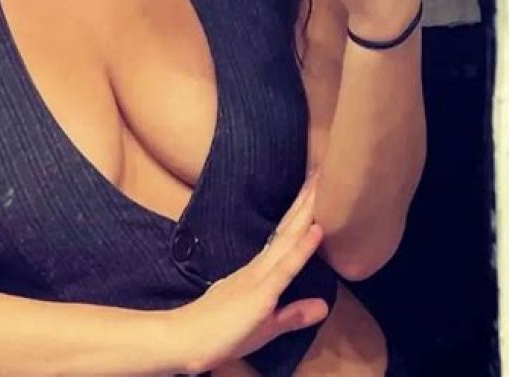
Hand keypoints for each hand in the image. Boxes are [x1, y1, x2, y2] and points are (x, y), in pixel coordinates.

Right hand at [173, 173, 327, 374]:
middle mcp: (262, 265)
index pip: (287, 234)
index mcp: (261, 270)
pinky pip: (285, 266)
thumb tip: (323, 306)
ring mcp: (261, 276)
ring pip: (290, 237)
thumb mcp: (267, 326)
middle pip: (290, 227)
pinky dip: (303, 247)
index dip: (304, 210)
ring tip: (322, 186)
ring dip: (308, 211)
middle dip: (308, 199)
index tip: (317, 185)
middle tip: (323, 169)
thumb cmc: (221, 334)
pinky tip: (317, 229)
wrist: (185, 340)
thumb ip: (294, 314)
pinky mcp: (261, 293)